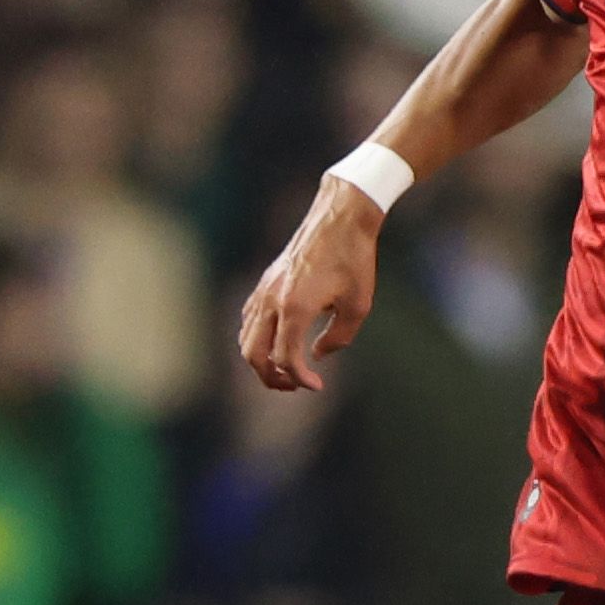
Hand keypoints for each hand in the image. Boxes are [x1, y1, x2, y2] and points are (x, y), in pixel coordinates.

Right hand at [240, 182, 382, 391]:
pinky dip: (257, 338)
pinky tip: (279, 342)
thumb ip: (338, 338)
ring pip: (246, 337)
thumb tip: (317, 355)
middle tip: (295, 386)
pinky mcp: (264, 283)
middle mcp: (271, 300)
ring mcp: (263, 290)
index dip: (300, 378)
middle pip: (253, 354)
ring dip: (261, 360)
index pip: (285, 358)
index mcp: (295, 308)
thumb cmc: (353, 259)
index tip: (317, 385)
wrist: (339, 218)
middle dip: (271, 377)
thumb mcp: (358, 305)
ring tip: (287, 370)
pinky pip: (249, 319)